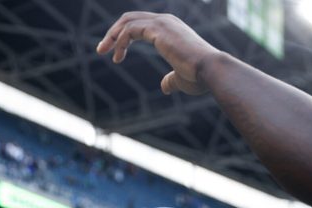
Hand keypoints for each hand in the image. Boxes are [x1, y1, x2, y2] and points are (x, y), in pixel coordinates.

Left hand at [97, 12, 220, 95]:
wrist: (210, 71)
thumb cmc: (199, 77)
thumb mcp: (181, 79)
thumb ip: (171, 80)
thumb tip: (164, 86)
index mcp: (171, 29)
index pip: (142, 24)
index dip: (125, 36)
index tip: (115, 54)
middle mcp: (166, 21)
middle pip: (131, 18)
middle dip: (114, 32)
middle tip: (101, 49)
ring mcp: (162, 23)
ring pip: (128, 21)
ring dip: (112, 36)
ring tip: (102, 51)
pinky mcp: (158, 29)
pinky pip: (130, 30)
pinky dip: (120, 40)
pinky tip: (117, 56)